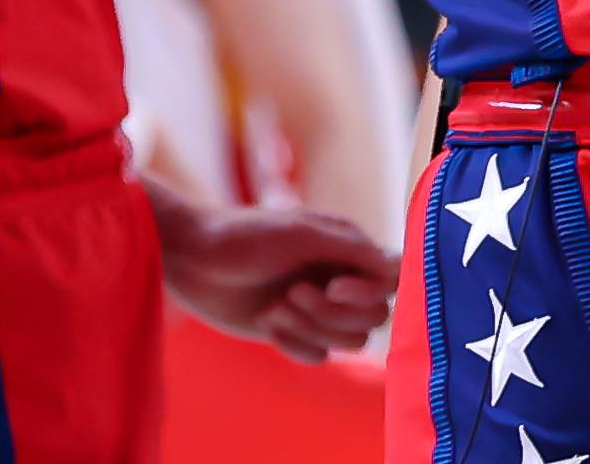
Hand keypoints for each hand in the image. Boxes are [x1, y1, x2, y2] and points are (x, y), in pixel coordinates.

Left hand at [151, 187, 390, 358]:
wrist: (191, 258)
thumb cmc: (245, 235)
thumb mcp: (300, 233)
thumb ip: (351, 248)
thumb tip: (398, 267)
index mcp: (347, 249)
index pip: (391, 279)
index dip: (370, 290)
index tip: (335, 285)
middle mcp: (339, 279)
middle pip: (374, 317)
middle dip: (333, 313)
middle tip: (293, 293)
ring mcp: (316, 308)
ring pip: (350, 340)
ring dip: (312, 328)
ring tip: (276, 308)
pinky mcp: (291, 332)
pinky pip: (318, 356)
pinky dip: (294, 344)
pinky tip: (267, 324)